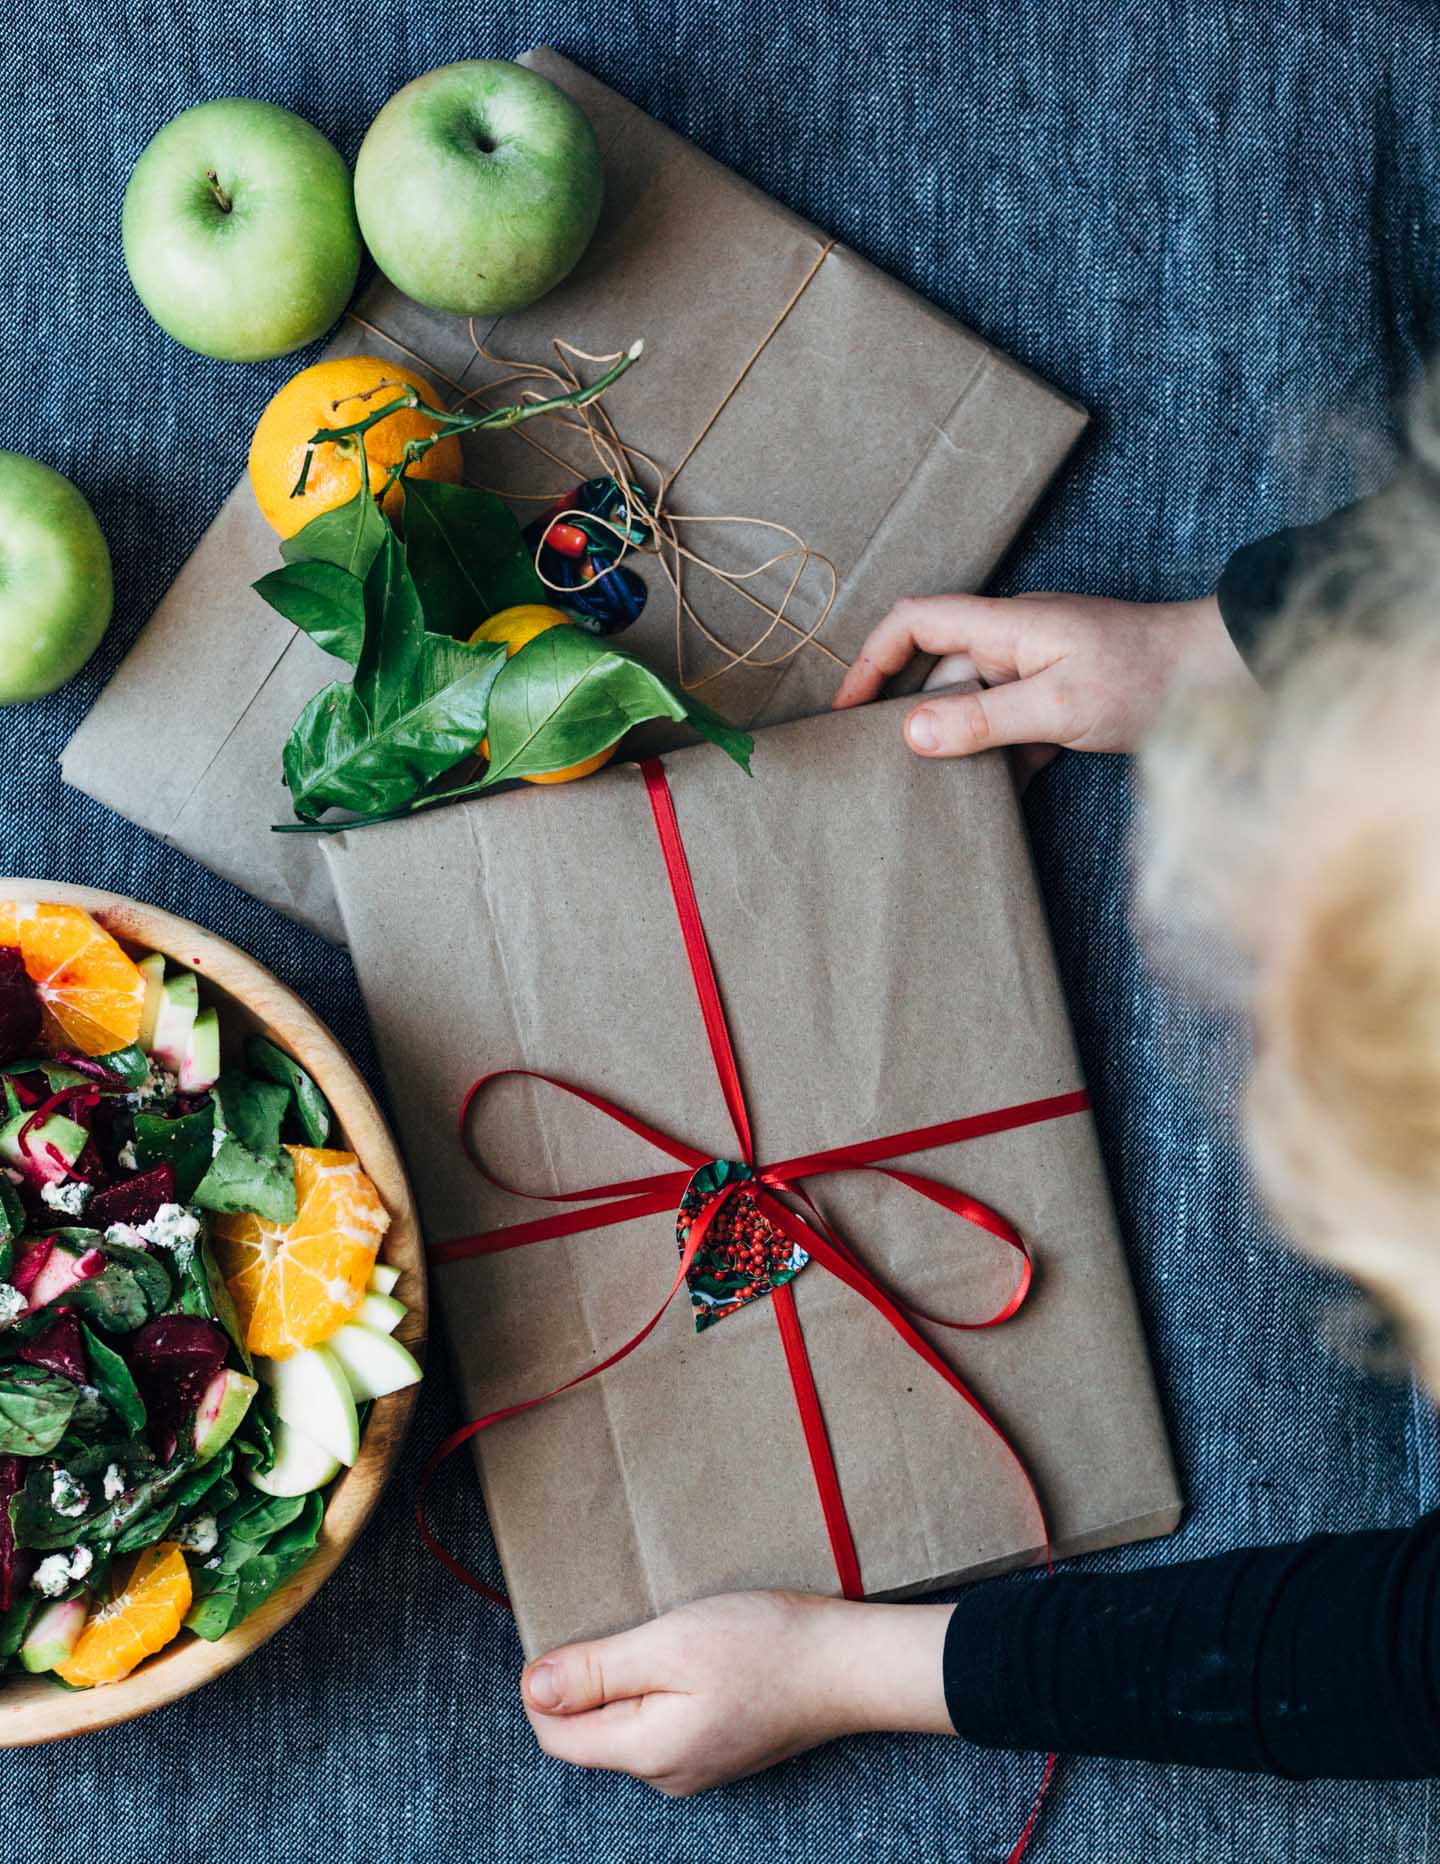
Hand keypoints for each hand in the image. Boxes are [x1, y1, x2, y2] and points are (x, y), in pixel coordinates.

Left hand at [521, 1590, 952, 1795]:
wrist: (849, 1665)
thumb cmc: (765, 1647)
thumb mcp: (670, 1645)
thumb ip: (597, 1671)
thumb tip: (532, 1688)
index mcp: (647, 1753)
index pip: (556, 1733)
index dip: (546, 1681)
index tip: (573, 1627)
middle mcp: (666, 1773)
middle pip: (590, 1728)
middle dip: (591, 1675)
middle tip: (627, 1620)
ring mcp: (696, 1764)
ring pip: (628, 1720)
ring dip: (628, 1675)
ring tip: (663, 1629)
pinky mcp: (720, 1746)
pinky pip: (664, 1718)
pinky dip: (661, 1681)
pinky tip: (692, 1649)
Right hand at [832, 591, 1246, 778]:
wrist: (1225, 677)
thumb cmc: (1148, 677)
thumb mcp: (1060, 704)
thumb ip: (984, 718)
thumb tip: (911, 732)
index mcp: (1007, 625)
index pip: (916, 622)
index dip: (872, 659)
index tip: (848, 709)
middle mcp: (1015, 643)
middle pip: (937, 670)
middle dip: (905, 713)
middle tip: (878, 762)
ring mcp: (1038, 673)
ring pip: (972, 707)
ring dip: (952, 745)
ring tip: (928, 791)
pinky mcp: (1061, 704)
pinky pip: (1010, 731)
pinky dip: (996, 763)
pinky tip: (992, 802)